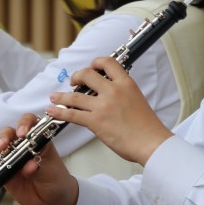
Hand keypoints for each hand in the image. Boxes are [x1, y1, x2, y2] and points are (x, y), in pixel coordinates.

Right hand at [0, 112, 78, 204]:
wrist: (51, 198)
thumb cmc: (54, 177)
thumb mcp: (50, 170)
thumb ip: (40, 165)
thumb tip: (29, 165)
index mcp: (36, 140)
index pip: (29, 123)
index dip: (25, 124)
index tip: (23, 134)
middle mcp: (21, 146)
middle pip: (8, 134)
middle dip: (4, 138)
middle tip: (3, 147)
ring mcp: (10, 159)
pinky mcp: (2, 173)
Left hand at [47, 56, 172, 164]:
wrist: (151, 142)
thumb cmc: (148, 126)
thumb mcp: (138, 100)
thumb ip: (124, 93)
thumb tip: (111, 93)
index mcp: (126, 84)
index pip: (108, 63)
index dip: (96, 62)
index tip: (91, 67)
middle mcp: (113, 91)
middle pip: (87, 74)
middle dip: (77, 76)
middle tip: (74, 81)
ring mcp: (103, 106)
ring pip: (75, 96)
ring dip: (61, 96)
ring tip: (54, 97)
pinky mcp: (96, 122)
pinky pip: (72, 114)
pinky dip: (59, 112)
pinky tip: (52, 111)